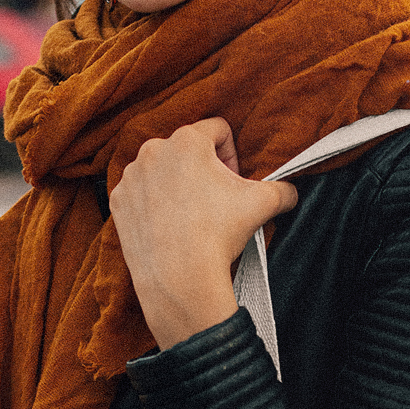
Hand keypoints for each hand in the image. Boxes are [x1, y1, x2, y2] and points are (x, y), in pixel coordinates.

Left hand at [109, 119, 297, 349]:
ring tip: (191, 216)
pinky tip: (168, 226)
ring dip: (177, 185)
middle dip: (203, 170)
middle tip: (215, 202)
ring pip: (162, 170)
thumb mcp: (263, 204)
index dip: (232, 155)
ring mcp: (131, 177)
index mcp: (187, 140)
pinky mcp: (119, 202)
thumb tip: (290, 191)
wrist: (180, 278)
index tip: (234, 182)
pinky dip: (154, 204)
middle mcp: (153, 150)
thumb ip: (283, 189)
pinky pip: (140, 193)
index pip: (218, 130)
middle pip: (187, 150)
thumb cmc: (219, 235)